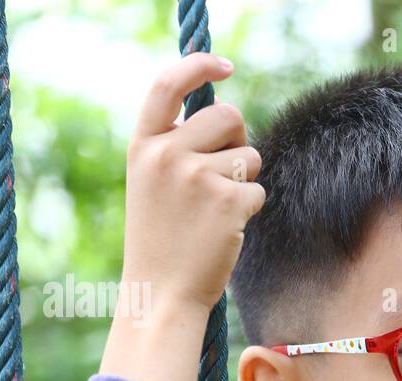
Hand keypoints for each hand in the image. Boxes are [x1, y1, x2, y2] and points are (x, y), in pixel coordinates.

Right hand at [120, 52, 265, 321]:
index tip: (225, 66)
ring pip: (250, 156)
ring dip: (245, 180)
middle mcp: (167, 154)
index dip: (199, 66)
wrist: (161, 293)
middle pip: (228, 116)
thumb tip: (227, 115)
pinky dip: (249, 210)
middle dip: (238, 139)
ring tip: (216, 210)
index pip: (167, 86)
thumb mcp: (152, 183)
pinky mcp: (228, 202)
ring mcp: (197, 177)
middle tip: (225, 173)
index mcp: (143, 146)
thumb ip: (177, 146)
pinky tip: (224, 230)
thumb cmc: (162, 240)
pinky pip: (258, 191)